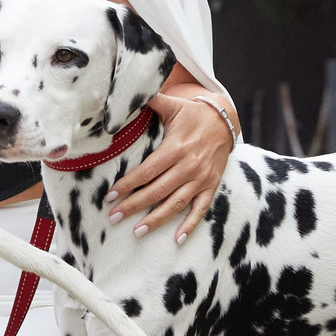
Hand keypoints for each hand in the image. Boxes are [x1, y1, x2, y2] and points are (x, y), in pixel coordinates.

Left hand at [104, 94, 234, 243]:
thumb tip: (123, 96)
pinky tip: (177, 239)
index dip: (128, 184)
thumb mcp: (172, 105)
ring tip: (137, 231)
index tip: (110, 196)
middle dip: (134, 205)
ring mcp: (201, 179)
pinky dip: (190, 225)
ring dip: (157, 219)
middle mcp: (189, 166)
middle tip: (114, 217)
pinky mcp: (211, 186)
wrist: (225, 120)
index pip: (147, 171)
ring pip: (176, 203)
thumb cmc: (192, 114)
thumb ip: (148, 101)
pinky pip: (201, 209)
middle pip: (158, 190)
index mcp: (176, 148)